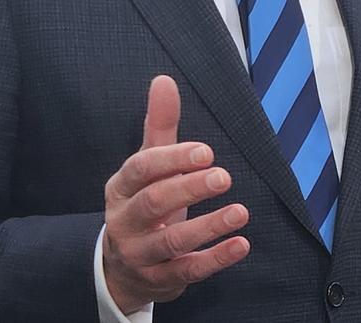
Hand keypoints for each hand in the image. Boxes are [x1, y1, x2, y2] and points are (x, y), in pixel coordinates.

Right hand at [102, 75, 249, 313]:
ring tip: (240, 212)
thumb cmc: (141, 201)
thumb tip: (164, 80)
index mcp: (120, 187)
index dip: (172, 159)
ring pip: (172, 242)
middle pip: (154, 202)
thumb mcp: (147, 165)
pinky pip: (188, 271)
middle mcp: (124, 221)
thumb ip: (158, 125)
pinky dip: (216, 259)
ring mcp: (140, 254)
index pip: (141, 169)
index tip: (205, 152)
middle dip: (189, 189)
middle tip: (224, 176)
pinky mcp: (160, 280)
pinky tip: (241, 244)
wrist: (119, 267)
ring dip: (208, 226)